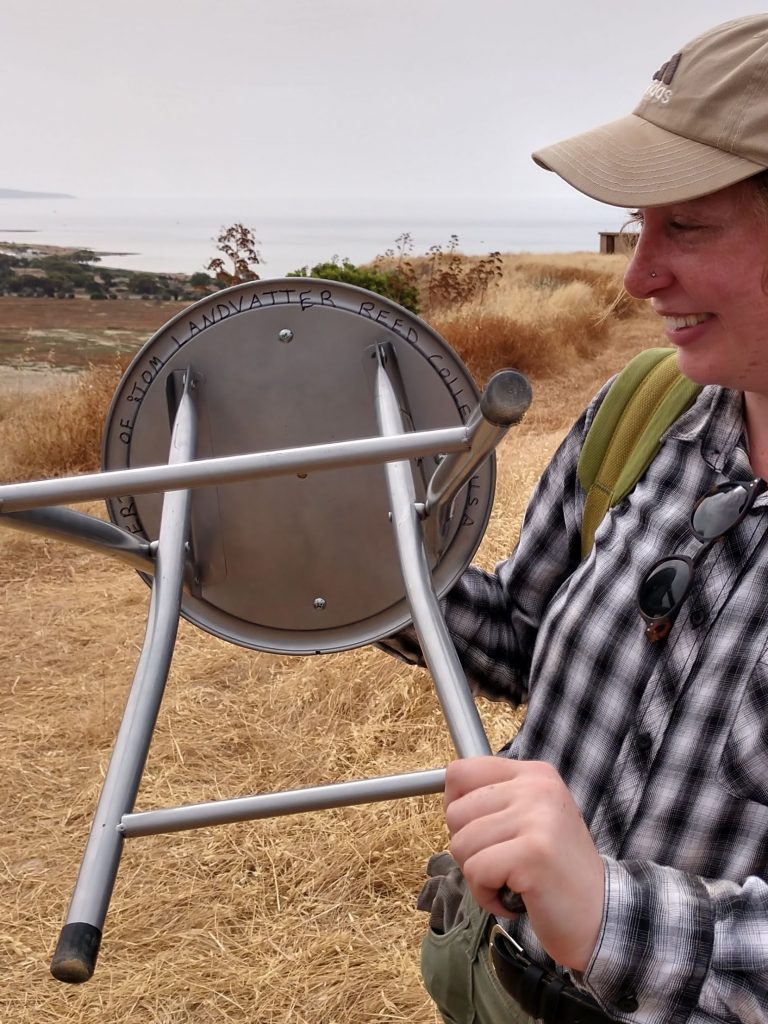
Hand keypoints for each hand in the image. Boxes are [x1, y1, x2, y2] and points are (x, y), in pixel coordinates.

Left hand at [444, 757, 604, 970]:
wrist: (601, 917)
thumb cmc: (555, 873)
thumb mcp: (531, 819)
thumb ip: (494, 800)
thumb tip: (448, 795)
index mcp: (534, 774)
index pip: (461, 772)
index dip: (456, 808)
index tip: (480, 833)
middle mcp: (537, 787)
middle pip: (456, 812)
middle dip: (468, 849)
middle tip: (504, 865)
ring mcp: (537, 818)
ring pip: (461, 844)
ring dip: (478, 876)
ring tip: (512, 881)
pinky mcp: (532, 852)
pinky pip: (475, 871)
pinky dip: (486, 896)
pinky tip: (514, 899)